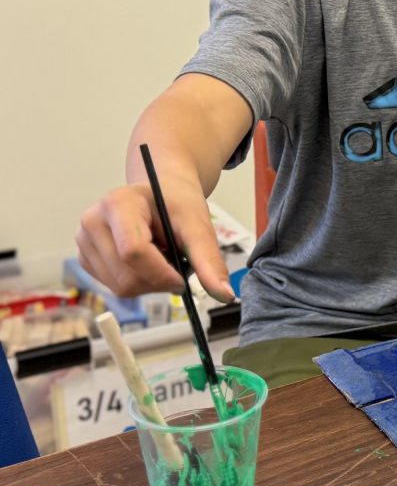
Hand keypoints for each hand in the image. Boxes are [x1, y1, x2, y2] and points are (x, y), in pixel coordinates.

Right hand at [76, 181, 235, 303]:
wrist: (162, 190)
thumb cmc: (178, 202)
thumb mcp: (197, 224)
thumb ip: (208, 259)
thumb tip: (224, 294)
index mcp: (117, 203)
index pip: (133, 252)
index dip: (162, 273)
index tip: (183, 278)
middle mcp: (93, 221)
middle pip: (126, 276)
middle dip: (159, 280)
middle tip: (177, 263)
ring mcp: (84, 241)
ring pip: (119, 287)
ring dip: (149, 283)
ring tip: (161, 255)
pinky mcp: (86, 258)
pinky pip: (114, 288)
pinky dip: (138, 282)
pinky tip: (147, 261)